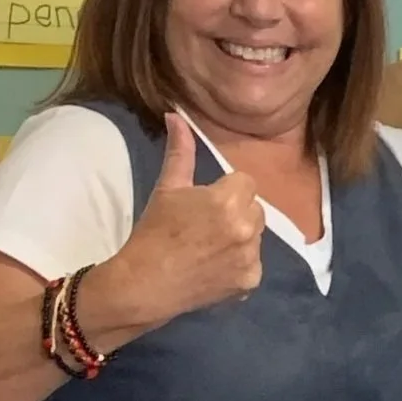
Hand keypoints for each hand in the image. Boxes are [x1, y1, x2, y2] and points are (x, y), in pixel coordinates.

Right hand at [93, 115, 265, 333]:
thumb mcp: (167, 188)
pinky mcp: (251, 280)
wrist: (145, 285)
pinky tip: (214, 267)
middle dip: (236, 212)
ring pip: (256, 235)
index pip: (246, 182)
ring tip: (208, 247)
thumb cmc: (154, 232)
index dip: (225, 191)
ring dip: (240, 237)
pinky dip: (239, 265)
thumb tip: (176, 115)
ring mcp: (251, 256)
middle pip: (254, 207)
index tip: (204, 205)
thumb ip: (180, 151)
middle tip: (204, 226)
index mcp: (229, 200)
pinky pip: (254, 262)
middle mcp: (247, 227)